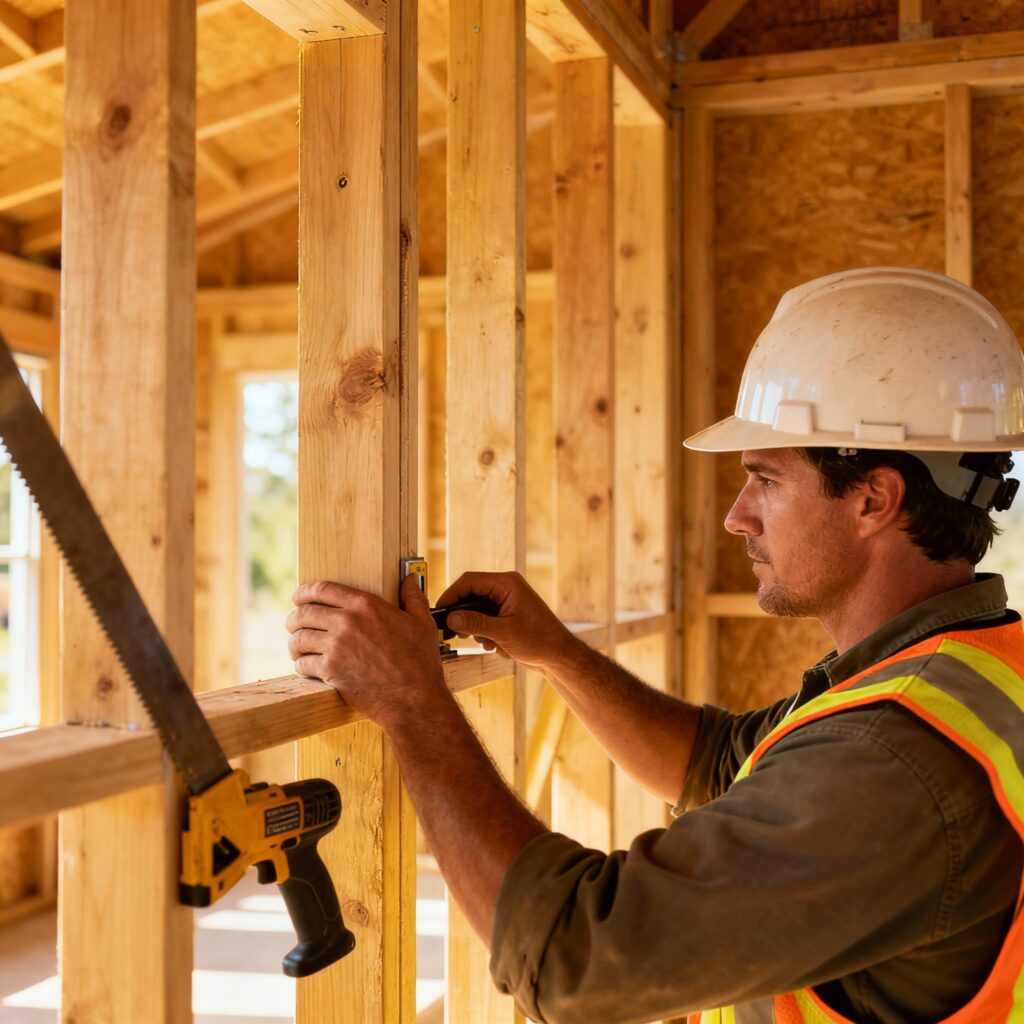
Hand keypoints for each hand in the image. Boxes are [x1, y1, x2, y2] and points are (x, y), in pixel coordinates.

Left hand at [286, 575, 447, 727]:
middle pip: (304, 613)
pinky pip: (302, 663)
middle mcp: (347, 622)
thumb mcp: (422, 623)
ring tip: (296, 647)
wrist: (413, 698)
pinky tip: (305, 666)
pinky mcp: (330, 671)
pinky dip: (300, 665)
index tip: (298, 597)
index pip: (323, 589)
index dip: (305, 591)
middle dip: (294, 618)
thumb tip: (410, 579)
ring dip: (294, 643)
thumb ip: (413, 597)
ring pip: (299, 638)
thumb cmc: (420, 662)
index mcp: (366, 605)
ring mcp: (336, 647)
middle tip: (293, 625)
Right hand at [435, 571, 578, 672]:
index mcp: (507, 584)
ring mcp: (506, 602)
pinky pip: (486, 620)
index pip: (470, 581)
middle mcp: (506, 589)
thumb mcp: (504, 632)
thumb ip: (476, 623)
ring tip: (488, 643)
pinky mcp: (506, 615)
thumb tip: (451, 618)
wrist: (559, 656)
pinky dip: (486, 634)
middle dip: (465, 616)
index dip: (452, 594)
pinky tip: (497, 646)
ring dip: (477, 629)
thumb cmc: (540, 640)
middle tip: (457, 633)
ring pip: (477, 610)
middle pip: (471, 595)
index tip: (440, 610)